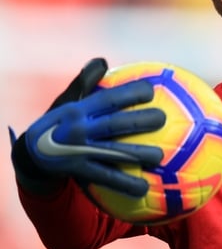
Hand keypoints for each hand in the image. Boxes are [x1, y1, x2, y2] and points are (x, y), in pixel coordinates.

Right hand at [10, 58, 165, 196]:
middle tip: (162, 118)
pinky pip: (106, 178)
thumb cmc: (59, 122)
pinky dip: (125, 184)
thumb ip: (85, 82)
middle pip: (114, 124)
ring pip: (112, 153)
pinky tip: (144, 188)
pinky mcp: (80, 171)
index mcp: (79, 110)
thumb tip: (102, 60)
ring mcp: (80, 152)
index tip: (151, 90)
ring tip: (159, 157)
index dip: (129, 93)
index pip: (107, 98)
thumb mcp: (67, 101)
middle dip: (139, 121)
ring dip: (137, 155)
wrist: (31, 155)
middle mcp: (80, 130)